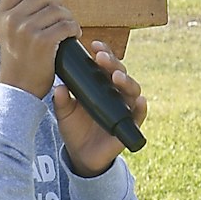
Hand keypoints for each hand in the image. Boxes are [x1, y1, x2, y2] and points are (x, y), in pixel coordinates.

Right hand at [0, 0, 80, 100]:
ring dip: (69, 18)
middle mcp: (12, 20)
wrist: (17, 90)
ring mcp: (27, 30)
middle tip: (62, 17)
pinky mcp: (43, 42)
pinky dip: (75, 29)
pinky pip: (66, 25)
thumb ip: (17, 13)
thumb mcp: (7, 33)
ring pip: (58, 9)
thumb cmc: (18, 61)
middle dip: (58, 3)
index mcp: (2, 15)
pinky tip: (74, 36)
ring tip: (68, 29)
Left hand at [53, 41, 145, 176]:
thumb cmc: (74, 128)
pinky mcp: (130, 124)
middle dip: (112, 63)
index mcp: (100, 85)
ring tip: (116, 77)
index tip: (93, 45)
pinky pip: (139, 114)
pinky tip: (139, 100)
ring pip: (132, 89)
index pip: (104, 64)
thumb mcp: (64, 113)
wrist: (81, 154)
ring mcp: (124, 107)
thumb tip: (59, 87)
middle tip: (101, 58)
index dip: (102, 52)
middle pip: (119, 72)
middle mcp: (115, 93)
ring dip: (126, 81)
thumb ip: (62, 100)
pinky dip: (141, 107)